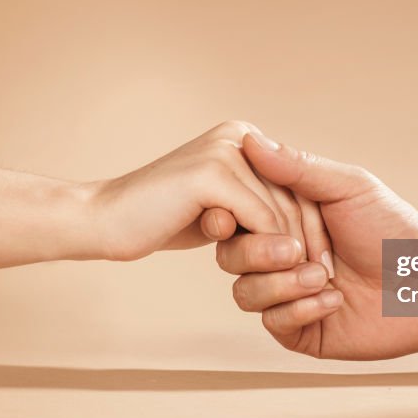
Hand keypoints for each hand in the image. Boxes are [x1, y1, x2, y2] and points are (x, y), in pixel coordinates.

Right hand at [84, 121, 307, 261]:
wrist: (100, 221)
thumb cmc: (157, 219)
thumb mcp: (219, 208)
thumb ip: (256, 202)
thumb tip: (299, 220)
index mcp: (245, 137)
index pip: (298, 185)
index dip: (312, 227)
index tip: (316, 265)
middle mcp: (239, 136)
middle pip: (295, 198)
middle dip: (306, 242)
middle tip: (314, 278)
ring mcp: (224, 152)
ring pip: (280, 213)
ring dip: (287, 254)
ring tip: (292, 281)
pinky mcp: (211, 174)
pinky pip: (260, 220)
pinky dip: (267, 252)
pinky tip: (264, 276)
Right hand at [216, 132, 417, 359]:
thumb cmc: (395, 229)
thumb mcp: (347, 187)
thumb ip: (297, 168)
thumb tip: (250, 141)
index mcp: (285, 219)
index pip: (236, 216)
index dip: (234, 217)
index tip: (240, 216)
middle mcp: (280, 256)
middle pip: (230, 256)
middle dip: (258, 254)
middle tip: (298, 250)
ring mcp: (288, 294)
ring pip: (244, 293)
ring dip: (281, 284)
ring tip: (323, 276)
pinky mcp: (302, 330)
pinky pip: (273, 323)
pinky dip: (300, 310)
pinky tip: (333, 300)